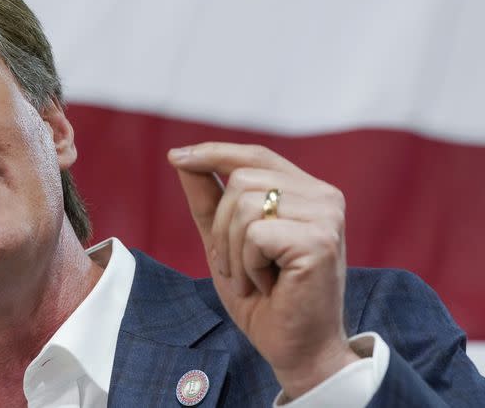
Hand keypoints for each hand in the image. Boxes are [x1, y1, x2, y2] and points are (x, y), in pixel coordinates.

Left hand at [168, 143, 359, 398]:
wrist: (295, 348)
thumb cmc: (263, 297)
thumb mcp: (224, 241)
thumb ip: (208, 199)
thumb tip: (181, 157)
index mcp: (306, 191)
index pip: (254, 156)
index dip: (214, 153)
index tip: (175, 157)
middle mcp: (323, 197)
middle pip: (241, 180)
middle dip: (222, 229)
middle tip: (237, 268)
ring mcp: (326, 217)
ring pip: (244, 205)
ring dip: (233, 252)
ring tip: (253, 279)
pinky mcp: (319, 241)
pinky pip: (254, 234)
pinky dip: (247, 266)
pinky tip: (268, 286)